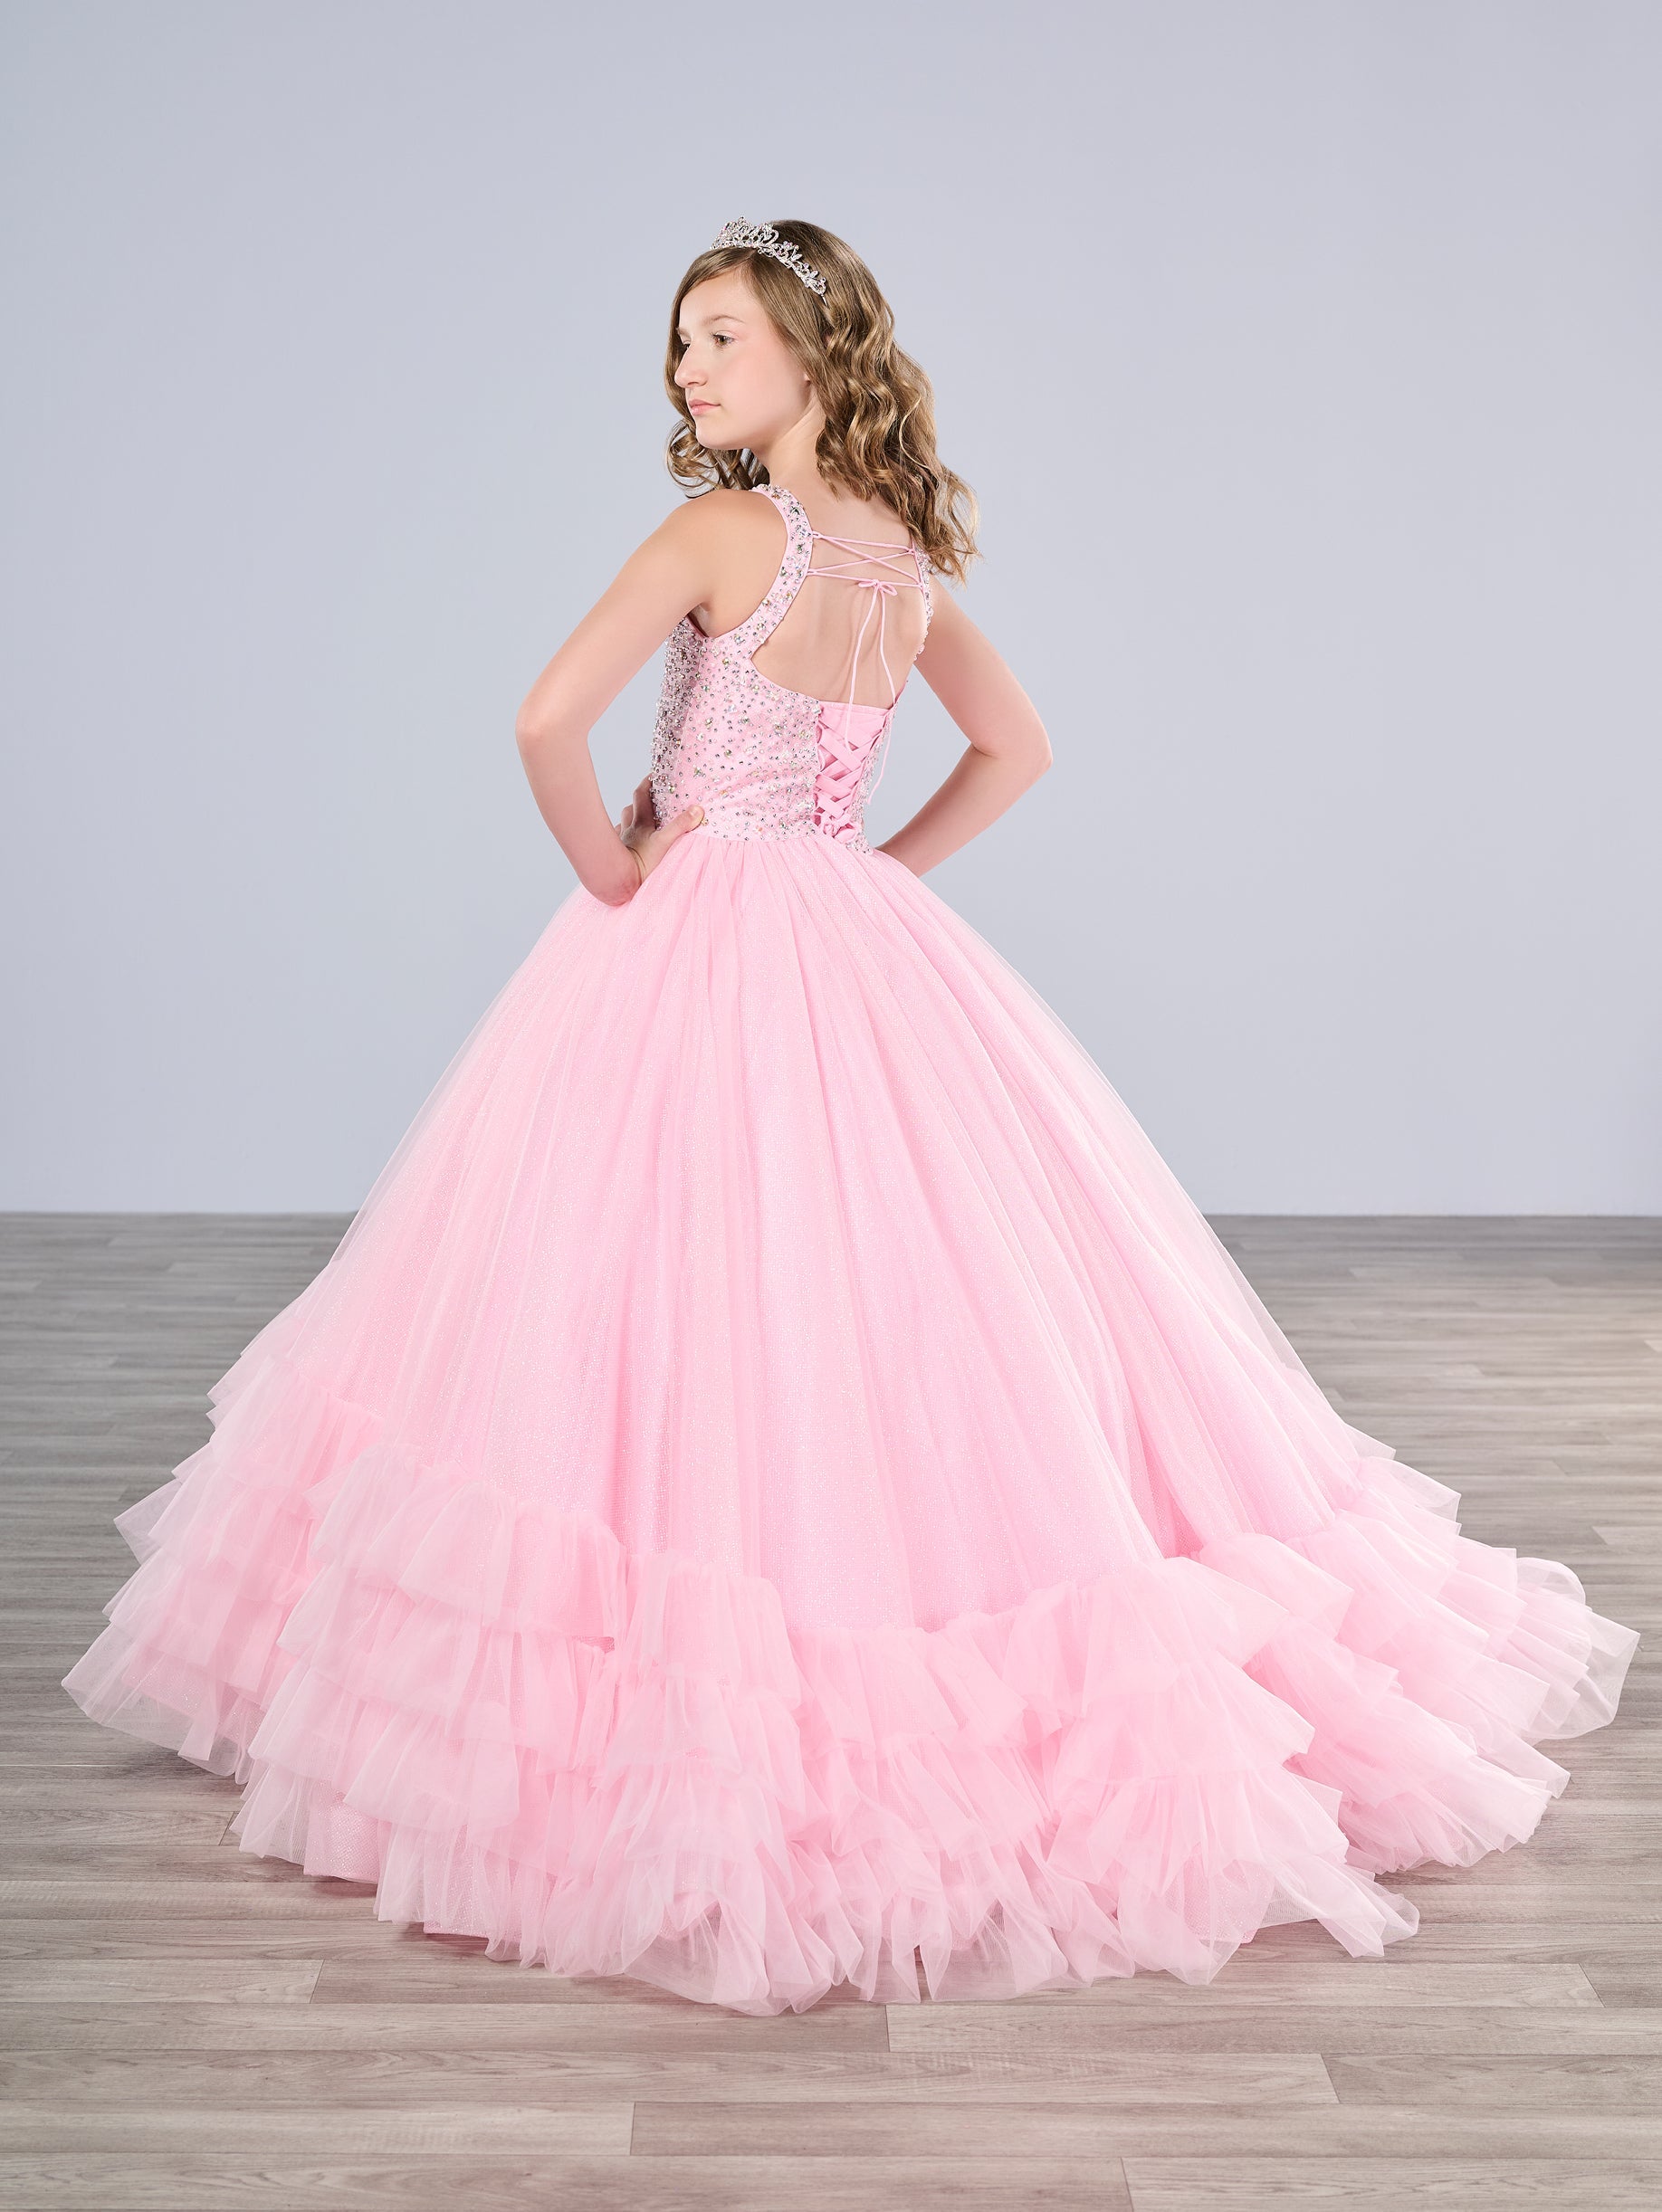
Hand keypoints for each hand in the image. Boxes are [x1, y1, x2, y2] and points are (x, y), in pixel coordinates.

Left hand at [618, 772, 702, 886]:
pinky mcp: (618, 855)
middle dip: (640, 799)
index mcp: (640, 823)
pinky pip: (618, 839)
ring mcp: (622, 841)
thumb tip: (697, 810)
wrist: (621, 885)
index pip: (641, 794)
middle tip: (652, 796)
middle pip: (631, 806)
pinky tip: (629, 839)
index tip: (656, 774)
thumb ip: (680, 826)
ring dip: (631, 816)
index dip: (648, 782)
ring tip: (642, 817)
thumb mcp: (665, 843)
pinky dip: (624, 835)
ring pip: (624, 822)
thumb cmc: (642, 865)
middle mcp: (629, 829)